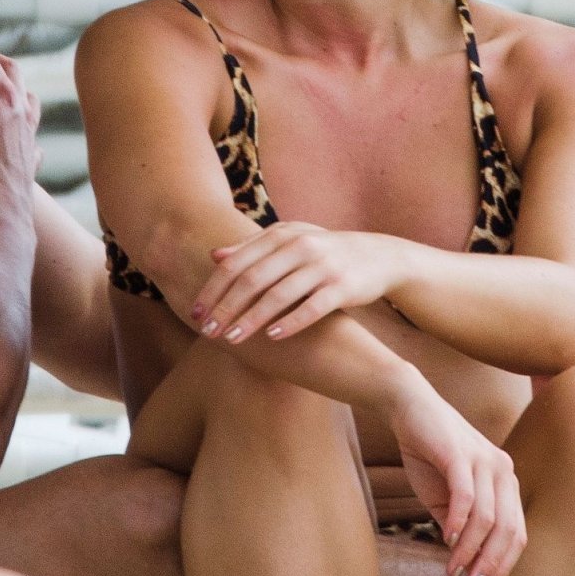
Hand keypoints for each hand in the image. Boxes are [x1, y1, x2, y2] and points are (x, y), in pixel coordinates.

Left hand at [192, 223, 401, 342]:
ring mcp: (322, 266)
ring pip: (278, 295)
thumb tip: (214, 256)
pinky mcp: (342, 287)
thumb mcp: (290, 241)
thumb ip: (252, 247)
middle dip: (226, 308)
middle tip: (207, 332)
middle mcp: (299, 247)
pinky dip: (290, 322)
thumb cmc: (324, 251)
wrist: (379, 256)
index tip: (196, 313)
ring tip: (232, 340)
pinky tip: (272, 338)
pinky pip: (312, 307)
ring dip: (251, 319)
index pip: (236, 263)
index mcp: (280, 235)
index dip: (213, 289)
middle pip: (252, 279)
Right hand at [389, 385, 525, 575]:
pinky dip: (459, 522)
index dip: (503, 562)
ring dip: (471, 549)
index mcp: (505, 482)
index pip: (516, 532)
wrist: (409, 408)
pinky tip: (447, 539)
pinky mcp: (460, 455)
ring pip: (488, 518)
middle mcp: (503, 471)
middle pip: (508, 529)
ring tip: (453, 568)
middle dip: (491, 562)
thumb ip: (458, 523)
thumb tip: (463, 559)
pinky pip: (466, 497)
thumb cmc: (428, 452)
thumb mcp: (445, 495)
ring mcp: (484, 461)